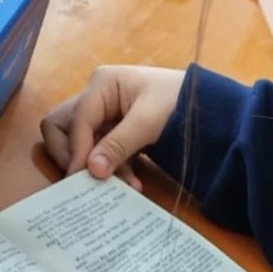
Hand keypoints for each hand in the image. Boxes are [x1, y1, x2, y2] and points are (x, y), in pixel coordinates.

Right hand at [40, 65, 184, 190]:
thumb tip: (91, 171)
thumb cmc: (178, 102)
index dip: (77, 150)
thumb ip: (118, 145)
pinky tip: (133, 184)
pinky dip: (115, 169)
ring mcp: (105, 116)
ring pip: (84, 146)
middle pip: (63, 127)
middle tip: (84, 179)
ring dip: (99, 167)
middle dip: (73, 155)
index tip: (82, 178)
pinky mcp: (116, 133)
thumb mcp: (148, 123)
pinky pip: (104, 154)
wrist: (209, 106)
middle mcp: (97, 98)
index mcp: (101, 85)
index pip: (76, 120)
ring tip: (124, 186)